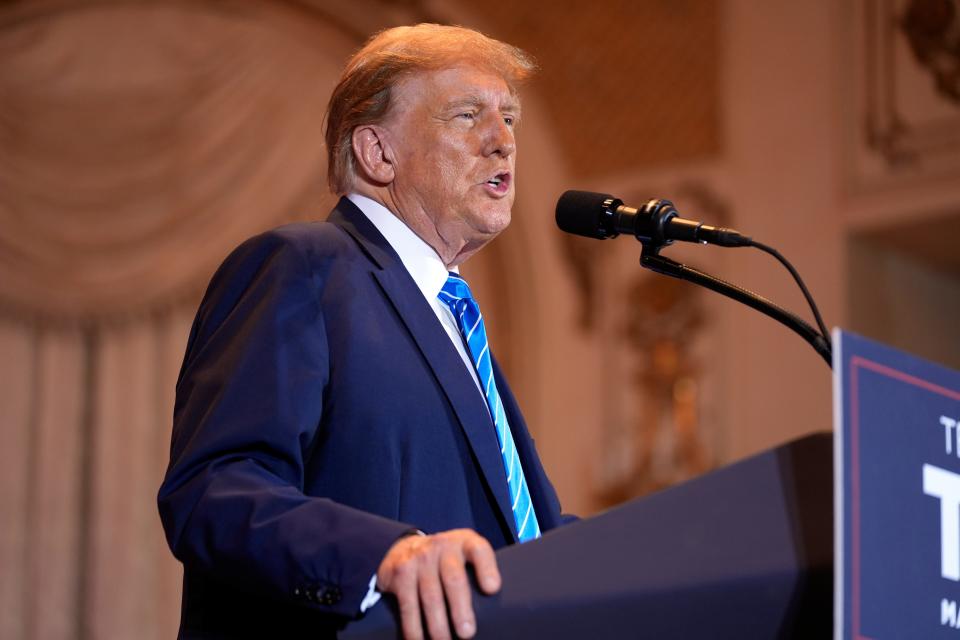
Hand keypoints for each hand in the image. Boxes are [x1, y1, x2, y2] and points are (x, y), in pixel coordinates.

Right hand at [376, 528, 500, 638]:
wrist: (405, 547)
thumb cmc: (447, 560)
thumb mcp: (464, 556)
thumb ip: (478, 574)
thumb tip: (499, 612)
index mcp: (465, 542)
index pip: (479, 550)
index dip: (486, 568)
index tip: (492, 589)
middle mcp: (442, 546)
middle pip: (454, 578)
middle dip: (461, 608)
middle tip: (467, 633)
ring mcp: (420, 558)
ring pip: (431, 596)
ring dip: (438, 624)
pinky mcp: (401, 572)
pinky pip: (408, 605)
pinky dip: (413, 627)